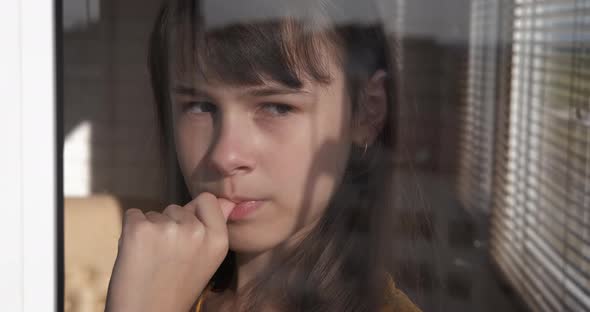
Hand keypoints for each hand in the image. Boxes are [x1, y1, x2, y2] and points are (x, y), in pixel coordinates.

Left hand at [104, 193, 234, 311]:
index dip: (194, 214)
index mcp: (218, 239)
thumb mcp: (207, 259)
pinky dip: (130, 231)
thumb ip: (214, 228)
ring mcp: (168, 229)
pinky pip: (133, 215)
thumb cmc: (176, 289)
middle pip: (178, 207)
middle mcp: (196, 231)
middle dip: (170, 226)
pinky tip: (136, 255)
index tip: (187, 236)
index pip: (208, 200)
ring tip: (152, 260)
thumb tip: (229, 201)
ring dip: (150, 230)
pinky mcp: (139, 230)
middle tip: (167, 257)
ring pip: (155, 213)